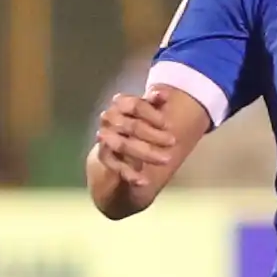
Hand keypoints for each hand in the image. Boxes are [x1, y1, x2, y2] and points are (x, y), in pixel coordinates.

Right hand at [92, 91, 188, 212]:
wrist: (115, 148)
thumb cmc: (137, 126)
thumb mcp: (147, 113)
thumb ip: (154, 103)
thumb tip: (164, 94)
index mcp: (120, 104)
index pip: (135, 105)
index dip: (152, 114)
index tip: (167, 123)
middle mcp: (109, 118)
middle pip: (132, 126)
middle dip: (154, 135)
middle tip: (173, 141)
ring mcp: (105, 137)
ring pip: (124, 145)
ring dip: (147, 153)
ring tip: (166, 160)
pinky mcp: (103, 156)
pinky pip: (115, 165)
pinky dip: (130, 174)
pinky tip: (144, 181)